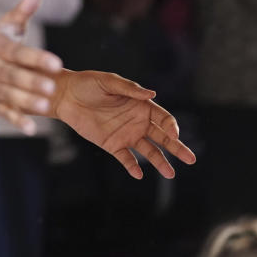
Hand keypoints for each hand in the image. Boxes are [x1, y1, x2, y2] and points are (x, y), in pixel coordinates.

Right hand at [0, 0, 61, 133]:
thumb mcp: (7, 24)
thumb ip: (24, 9)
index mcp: (0, 48)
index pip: (20, 52)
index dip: (38, 58)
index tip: (57, 62)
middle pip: (14, 76)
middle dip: (32, 81)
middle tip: (51, 86)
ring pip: (11, 96)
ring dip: (27, 101)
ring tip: (46, 105)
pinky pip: (5, 114)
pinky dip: (17, 122)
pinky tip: (32, 129)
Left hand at [51, 70, 195, 178]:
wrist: (65, 96)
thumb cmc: (88, 84)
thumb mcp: (109, 82)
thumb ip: (130, 89)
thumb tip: (152, 94)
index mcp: (140, 105)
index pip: (163, 118)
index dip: (171, 126)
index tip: (173, 134)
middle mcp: (137, 121)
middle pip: (162, 137)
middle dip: (177, 147)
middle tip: (191, 159)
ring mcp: (125, 134)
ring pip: (148, 151)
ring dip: (160, 162)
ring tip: (171, 174)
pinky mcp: (111, 144)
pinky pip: (125, 158)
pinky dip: (132, 166)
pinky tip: (138, 173)